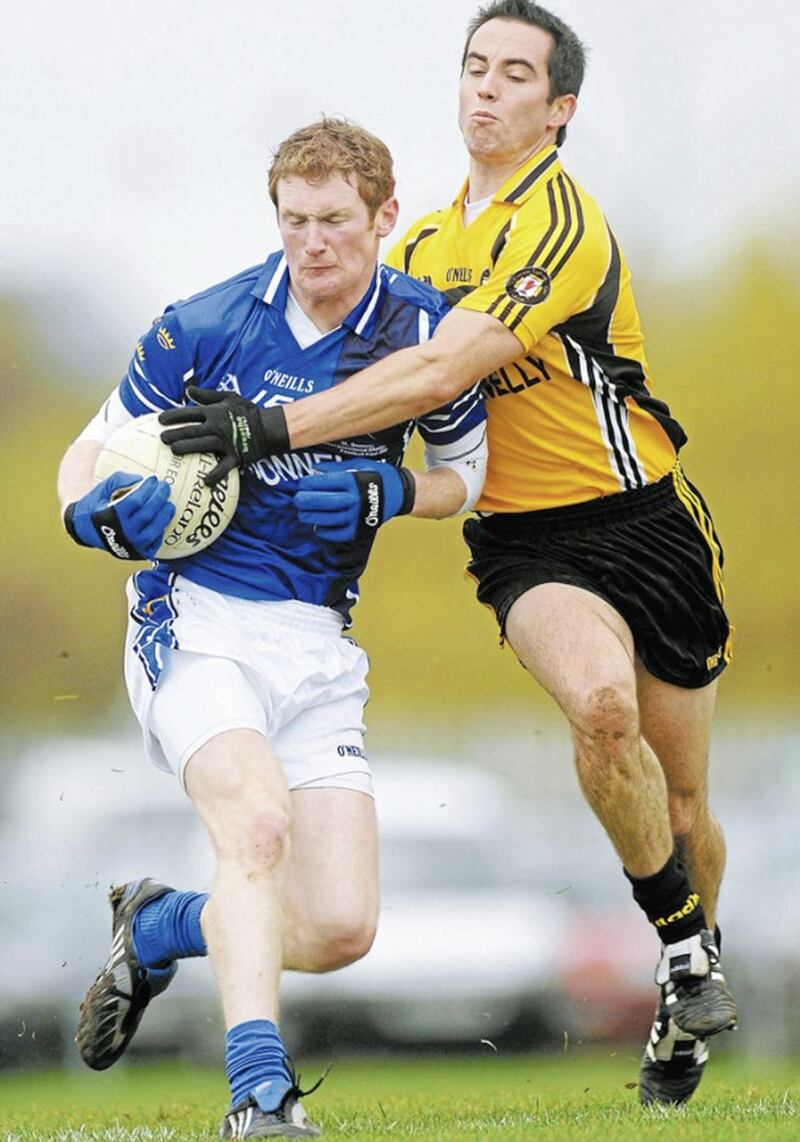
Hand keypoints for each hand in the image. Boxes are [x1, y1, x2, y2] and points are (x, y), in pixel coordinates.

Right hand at [64, 472, 174, 559]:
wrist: (84, 530)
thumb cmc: (94, 507)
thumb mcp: (102, 489)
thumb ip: (120, 479)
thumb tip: (142, 479)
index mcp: (112, 516)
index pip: (136, 500)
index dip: (147, 488)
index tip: (153, 479)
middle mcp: (123, 532)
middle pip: (148, 513)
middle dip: (159, 497)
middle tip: (165, 487)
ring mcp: (132, 545)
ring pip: (155, 529)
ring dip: (165, 515)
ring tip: (169, 504)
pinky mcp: (138, 553)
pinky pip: (155, 542)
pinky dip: (161, 531)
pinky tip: (162, 520)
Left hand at [159, 386, 290, 484]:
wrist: (269, 427)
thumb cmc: (248, 411)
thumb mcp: (229, 397)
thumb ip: (207, 395)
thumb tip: (188, 389)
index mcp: (214, 412)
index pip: (190, 413)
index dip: (173, 415)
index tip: (160, 420)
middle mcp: (218, 427)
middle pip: (192, 430)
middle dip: (175, 434)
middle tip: (162, 438)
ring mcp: (226, 443)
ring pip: (203, 446)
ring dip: (187, 448)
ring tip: (173, 452)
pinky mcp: (235, 456)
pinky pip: (224, 467)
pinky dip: (215, 475)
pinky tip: (204, 481)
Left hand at [295, 459, 415, 542]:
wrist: (401, 493)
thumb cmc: (379, 475)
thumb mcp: (359, 464)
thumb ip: (336, 467)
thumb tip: (315, 469)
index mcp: (352, 480)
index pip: (323, 483)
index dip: (308, 484)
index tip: (302, 484)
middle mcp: (354, 498)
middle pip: (322, 502)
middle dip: (304, 501)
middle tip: (298, 500)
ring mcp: (357, 515)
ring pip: (327, 519)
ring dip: (311, 517)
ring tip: (304, 514)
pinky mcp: (360, 528)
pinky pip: (338, 533)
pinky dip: (325, 531)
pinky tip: (318, 526)